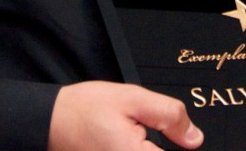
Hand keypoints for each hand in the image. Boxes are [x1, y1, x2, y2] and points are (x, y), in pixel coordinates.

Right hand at [48, 81, 202, 150]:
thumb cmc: (85, 109)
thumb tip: (194, 138)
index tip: (181, 137)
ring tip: (137, 135)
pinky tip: (134, 142)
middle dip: (163, 146)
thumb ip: (168, 116)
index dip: (181, 146)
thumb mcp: (132, 99)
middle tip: (158, 134)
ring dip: (151, 148)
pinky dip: (139, 150)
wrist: (50, 121)